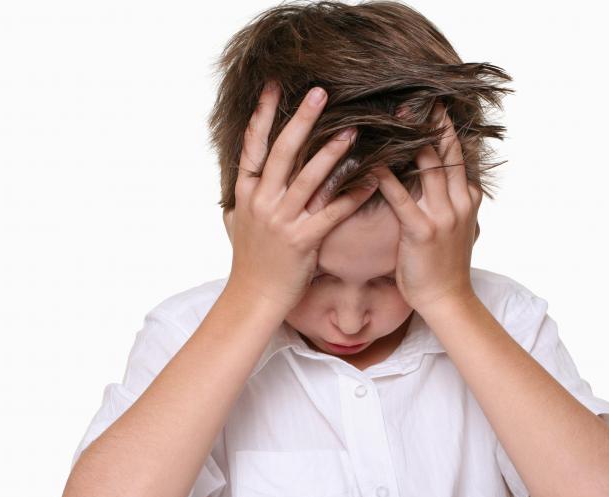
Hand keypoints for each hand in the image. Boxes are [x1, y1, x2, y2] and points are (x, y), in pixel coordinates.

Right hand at [226, 81, 379, 313]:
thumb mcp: (237, 224)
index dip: (262, 115)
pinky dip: (353, 195)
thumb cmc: (251, 262)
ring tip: (353, 130)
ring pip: (309, 179)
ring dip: (332, 152)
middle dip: (301, 120)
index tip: (273, 86)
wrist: (253, 298)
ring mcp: (282, 222)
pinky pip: (332, 212)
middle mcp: (262, 203)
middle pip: (282, 152)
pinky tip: (371, 180)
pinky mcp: (303, 241)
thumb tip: (243, 180)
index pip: (252, 146)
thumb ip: (243, 198)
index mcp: (246, 194)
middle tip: (320, 93)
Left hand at [370, 104, 482, 312]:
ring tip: (392, 112)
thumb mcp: (453, 226)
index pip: (456, 152)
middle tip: (413, 91)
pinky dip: (384, 175)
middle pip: (445, 148)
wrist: (447, 300)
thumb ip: (445, 199)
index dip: (444, 125)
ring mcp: (443, 215)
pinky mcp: (422, 230)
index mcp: (467, 197)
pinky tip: (370, 159)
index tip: (430, 100)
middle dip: (431, 119)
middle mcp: (459, 200)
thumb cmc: (442, 265)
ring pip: (427, 164)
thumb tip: (431, 176)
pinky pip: (400, 196)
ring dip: (410, 136)